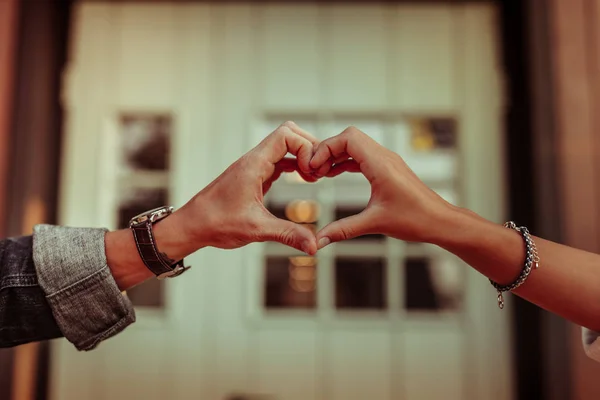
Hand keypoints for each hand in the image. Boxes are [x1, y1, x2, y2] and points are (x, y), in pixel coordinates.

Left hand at [170, 121, 320, 255]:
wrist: (192, 226)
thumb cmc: (216, 223)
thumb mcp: (256, 230)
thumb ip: (288, 234)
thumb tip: (314, 246)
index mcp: (253, 165)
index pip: (286, 135)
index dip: (305, 147)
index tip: (312, 172)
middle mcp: (254, 161)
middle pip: (288, 134)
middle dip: (308, 147)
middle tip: (318, 172)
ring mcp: (254, 167)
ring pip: (284, 146)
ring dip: (302, 156)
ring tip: (314, 177)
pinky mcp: (254, 176)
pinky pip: (279, 160)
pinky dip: (294, 166)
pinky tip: (303, 180)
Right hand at [309, 126, 455, 247]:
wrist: (440, 221)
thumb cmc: (415, 220)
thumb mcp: (374, 224)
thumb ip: (343, 230)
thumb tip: (318, 242)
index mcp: (380, 164)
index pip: (348, 138)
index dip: (326, 148)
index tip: (314, 168)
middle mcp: (384, 157)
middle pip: (349, 137)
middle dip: (328, 150)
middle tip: (314, 171)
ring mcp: (387, 161)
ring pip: (355, 145)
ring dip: (336, 155)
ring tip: (321, 174)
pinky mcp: (388, 169)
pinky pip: (362, 156)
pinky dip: (346, 162)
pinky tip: (335, 175)